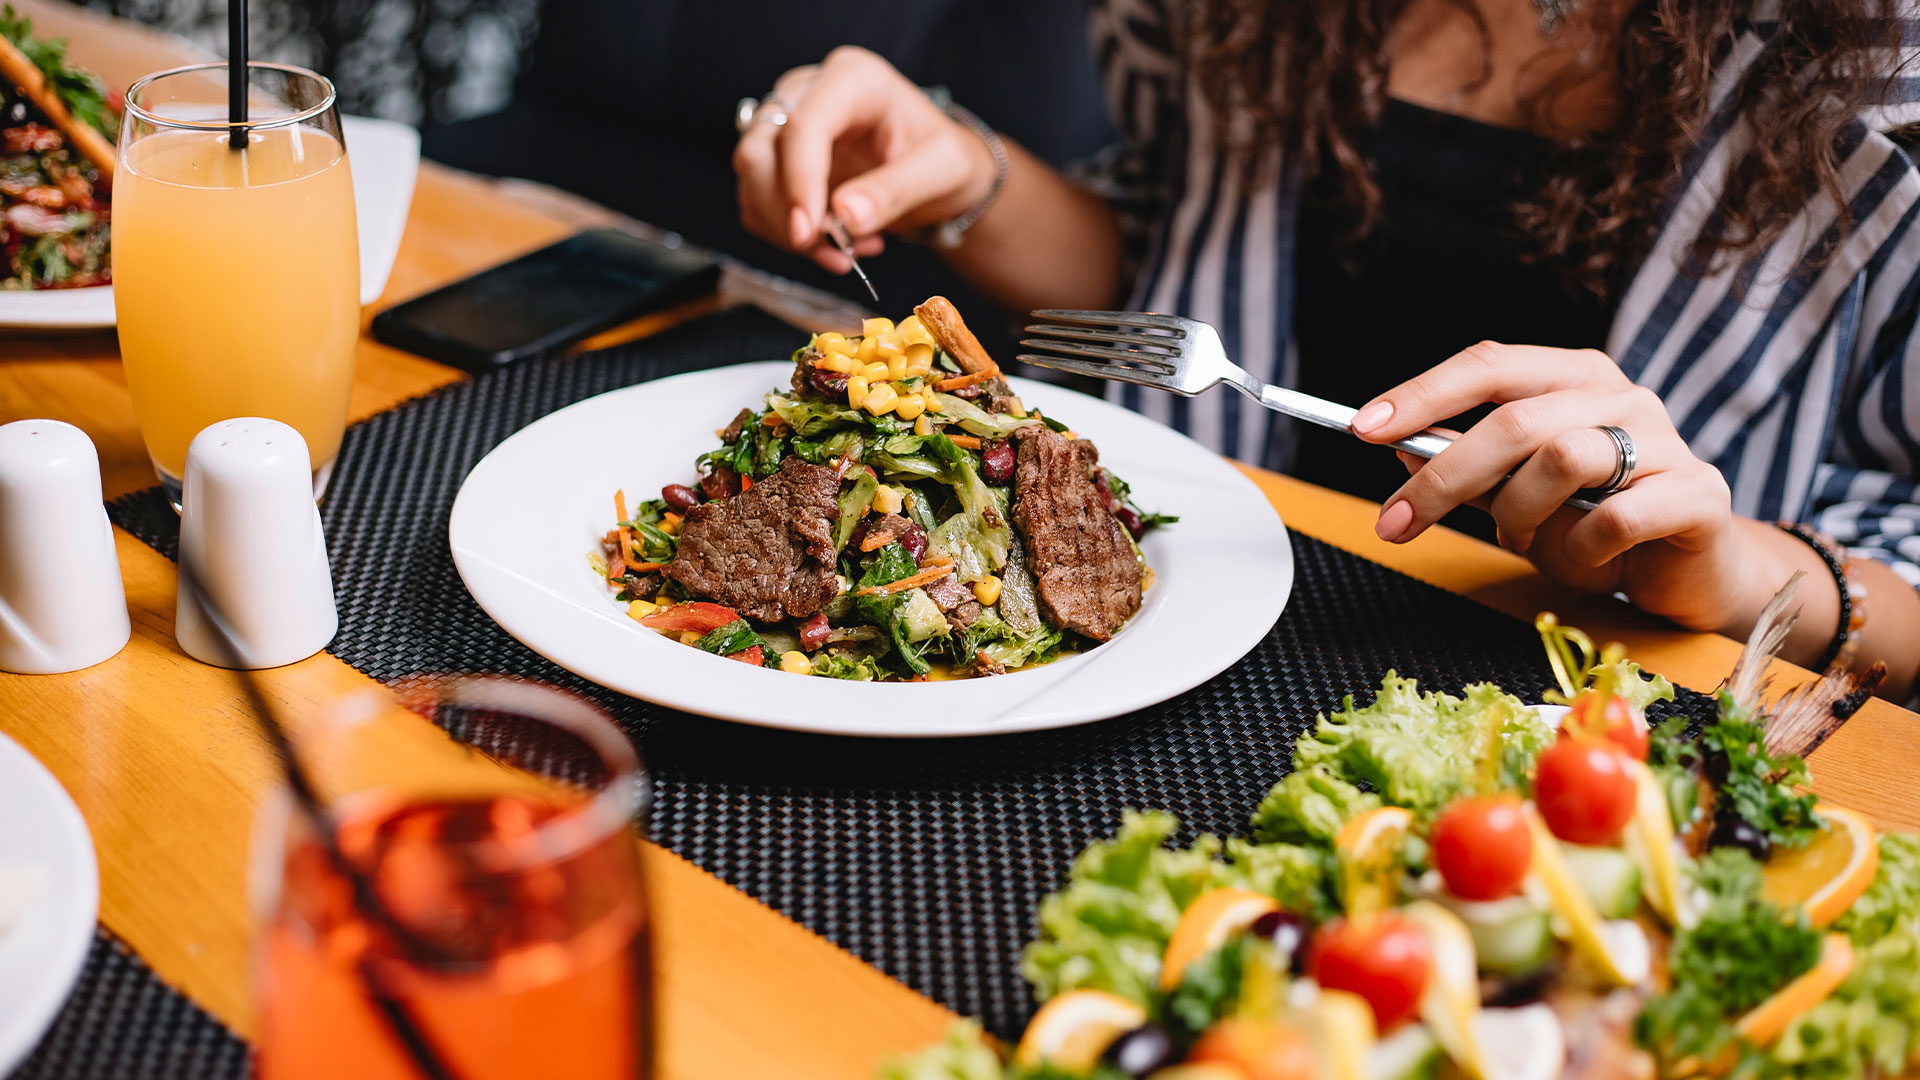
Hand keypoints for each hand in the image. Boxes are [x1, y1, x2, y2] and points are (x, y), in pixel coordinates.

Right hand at [732, 47, 997, 273]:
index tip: (807, 235)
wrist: (934, 170)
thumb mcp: (940, 172)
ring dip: (786, 230)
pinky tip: (832, 246)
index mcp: (854, 79)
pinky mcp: (776, 157)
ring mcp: (785, 121)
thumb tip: (846, 217)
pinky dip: (784, 235)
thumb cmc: (943, 159)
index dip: (799, 182)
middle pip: (761, 149)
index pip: (803, 124)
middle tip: (837, 252)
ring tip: (848, 252)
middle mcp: (809, 91)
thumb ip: (895, 191)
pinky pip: (756, 200)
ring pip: (751, 177)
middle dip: (787, 212)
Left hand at [1351, 342, 1771, 632]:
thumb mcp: (1518, 496)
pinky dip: (1581, 549)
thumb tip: (1396, 446)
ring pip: (1562, 460)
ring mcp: (1666, 441)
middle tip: (1395, 523)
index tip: (1362, 428)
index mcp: (1573, 377)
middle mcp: (1621, 395)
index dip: (1423, 394)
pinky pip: (1617, 518)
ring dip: (1519, 514)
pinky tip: (1584, 560)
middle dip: (1442, 476)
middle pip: (1513, 419)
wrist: (1690, 571)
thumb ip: (1468, 468)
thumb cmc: (1596, 527)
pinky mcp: (1698, 494)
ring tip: (1519, 540)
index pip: (1489, 365)